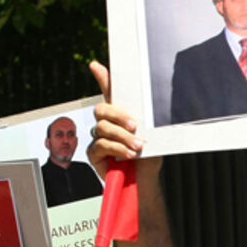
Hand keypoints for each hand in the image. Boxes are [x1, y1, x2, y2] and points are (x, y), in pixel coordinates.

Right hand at [86, 62, 160, 178]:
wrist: (146, 180)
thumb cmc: (149, 157)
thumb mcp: (152, 135)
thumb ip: (147, 120)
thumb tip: (152, 104)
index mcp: (121, 115)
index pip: (109, 92)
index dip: (102, 78)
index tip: (96, 65)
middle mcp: (106, 124)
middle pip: (102, 109)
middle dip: (118, 115)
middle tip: (134, 126)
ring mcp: (98, 138)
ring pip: (102, 127)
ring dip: (122, 136)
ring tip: (137, 146)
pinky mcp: (94, 153)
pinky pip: (101, 145)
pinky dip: (117, 148)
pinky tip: (129, 154)